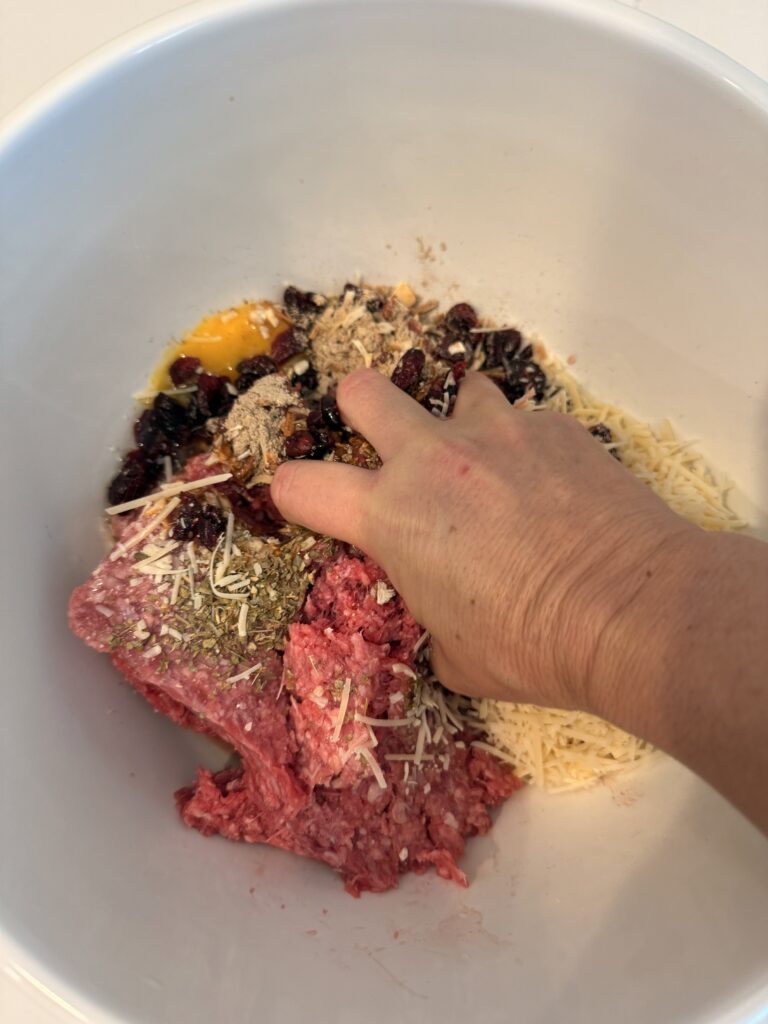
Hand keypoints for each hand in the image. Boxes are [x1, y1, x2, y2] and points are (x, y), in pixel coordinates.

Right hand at [271, 369, 695, 712]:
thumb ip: (430, 614)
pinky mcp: (555, 426)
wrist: (633, 610)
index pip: (300, 485)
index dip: (293, 494)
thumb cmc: (533, 646)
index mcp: (391, 515)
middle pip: (363, 391)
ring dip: (462, 424)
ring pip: (458, 391)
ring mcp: (497, 432)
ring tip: (493, 467)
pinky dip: (527, 449)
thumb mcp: (454, 656)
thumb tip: (443, 609)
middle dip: (360, 410)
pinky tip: (555, 489)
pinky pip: (526, 421)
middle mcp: (433, 458)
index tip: (309, 505)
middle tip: (389, 446)